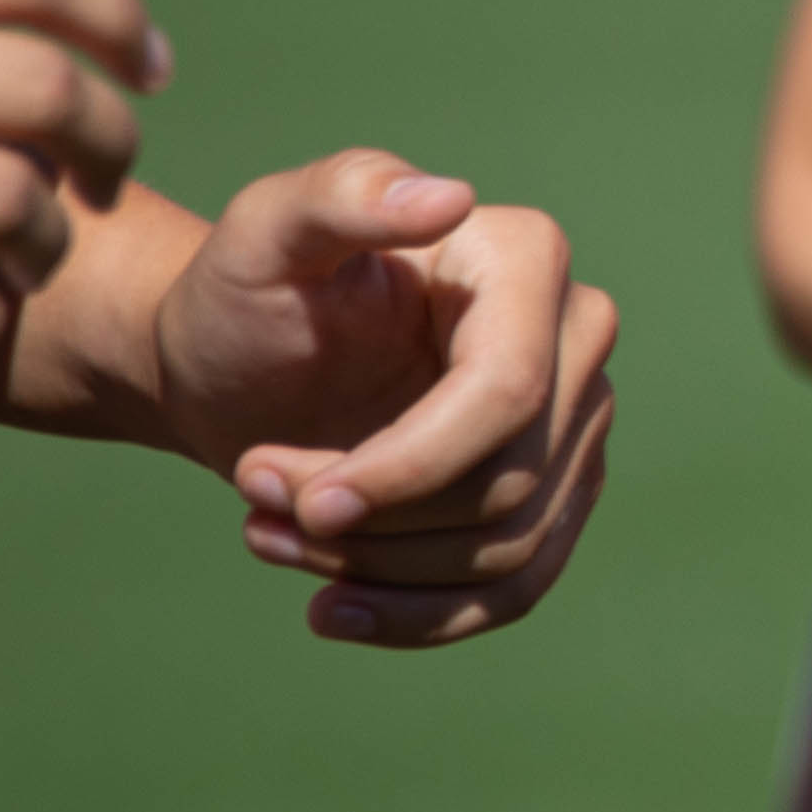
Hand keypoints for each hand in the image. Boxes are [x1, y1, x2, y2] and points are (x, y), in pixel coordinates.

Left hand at [153, 151, 619, 643]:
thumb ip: (340, 193)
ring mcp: (576, 418)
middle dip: (375, 519)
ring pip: (512, 547)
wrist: (235, 369)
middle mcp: (576, 334)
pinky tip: (331, 611)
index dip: (409, 469)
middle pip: (510, 481)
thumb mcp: (262, 235)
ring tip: (271, 536)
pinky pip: (519, 587)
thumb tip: (449, 200)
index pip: (505, 396)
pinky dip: (421, 617)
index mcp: (523, 260)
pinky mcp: (558, 491)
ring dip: (378, 570)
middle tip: (256, 499)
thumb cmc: (244, 294)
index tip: (299, 500)